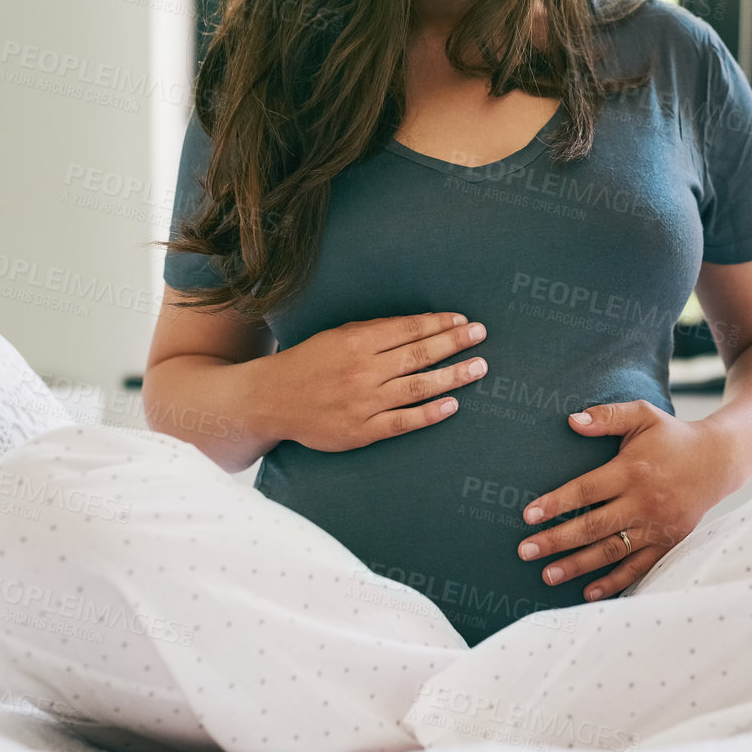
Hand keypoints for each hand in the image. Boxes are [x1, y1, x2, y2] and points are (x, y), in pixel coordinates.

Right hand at [267, 312, 486, 451]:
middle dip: (454, 343)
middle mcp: (363, 371)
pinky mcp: (361, 431)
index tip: (463, 321)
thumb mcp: (337, 336)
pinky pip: (403, 422)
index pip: (408, 330)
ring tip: (479, 368)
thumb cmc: (308, 363)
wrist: (271, 400)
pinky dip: (429, 413)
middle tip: (481, 335)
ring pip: (417, 387)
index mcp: (356, 343)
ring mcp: (364, 403)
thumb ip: (374, 331)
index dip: (439, 324)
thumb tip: (417, 325)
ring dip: (452, 376)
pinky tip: (452, 406)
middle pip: (419, 355)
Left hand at [516, 400, 738, 601]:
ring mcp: (658, 526)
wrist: (718, 461)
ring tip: (547, 575)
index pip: (587, 490)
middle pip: (594, 526)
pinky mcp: (669, 543)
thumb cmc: (672, 436)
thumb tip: (571, 420)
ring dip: (578, 566)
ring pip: (612, 551)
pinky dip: (615, 581)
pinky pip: (639, 568)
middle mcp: (644, 502)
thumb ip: (608, 416)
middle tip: (525, 552)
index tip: (529, 515)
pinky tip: (589, 592)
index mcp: (633, 470)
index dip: (557, 503)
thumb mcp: (643, 415)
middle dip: (556, 541)